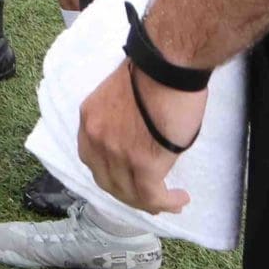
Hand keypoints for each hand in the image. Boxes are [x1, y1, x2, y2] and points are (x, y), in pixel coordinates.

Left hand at [78, 60, 204, 215]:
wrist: (168, 65)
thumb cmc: (155, 73)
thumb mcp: (120, 98)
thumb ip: (120, 121)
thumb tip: (137, 140)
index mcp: (89, 118)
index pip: (92, 160)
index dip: (112, 176)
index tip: (129, 181)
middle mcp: (96, 138)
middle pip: (107, 181)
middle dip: (130, 195)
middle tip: (152, 199)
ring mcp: (116, 153)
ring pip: (129, 193)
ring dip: (151, 202)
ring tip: (171, 200)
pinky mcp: (142, 163)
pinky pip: (151, 196)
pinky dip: (167, 202)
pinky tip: (180, 198)